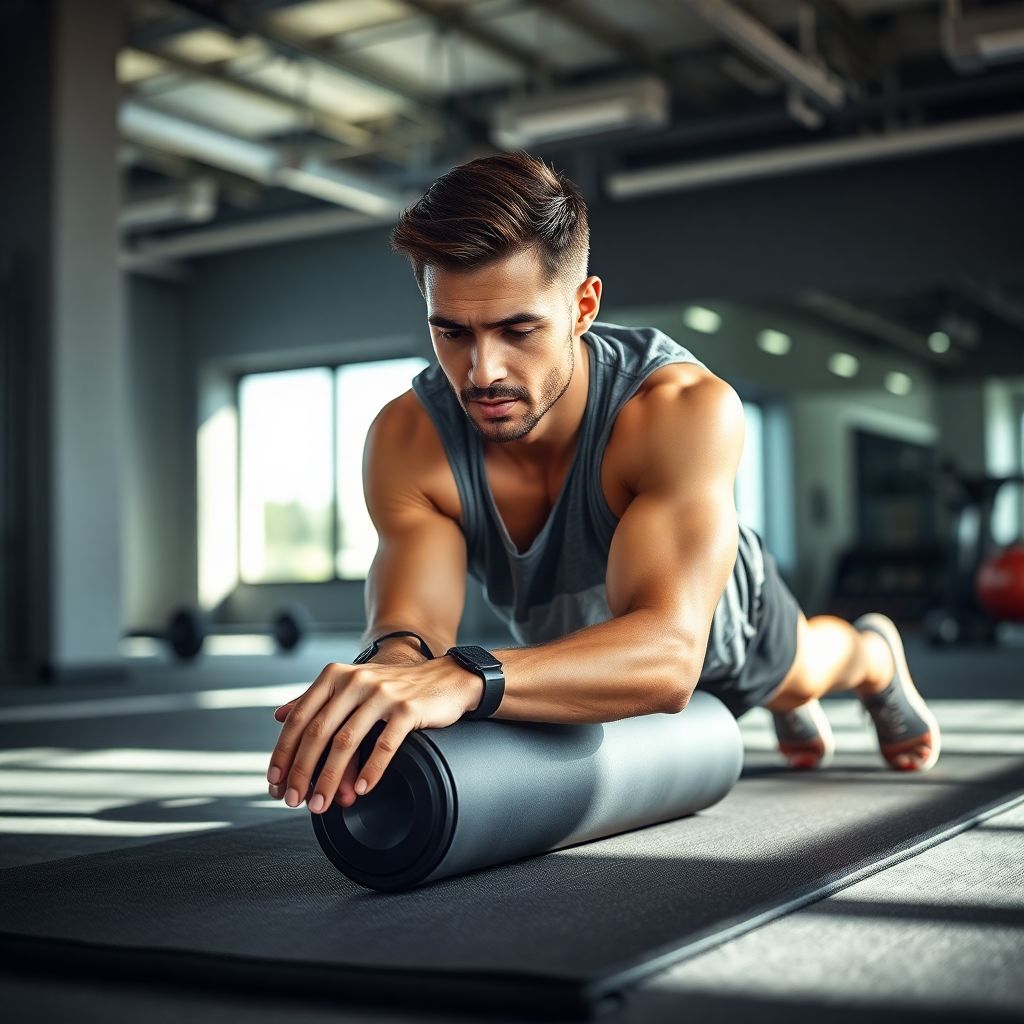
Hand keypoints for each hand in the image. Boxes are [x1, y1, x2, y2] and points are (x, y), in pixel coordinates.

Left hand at [267, 656, 482, 813]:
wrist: (445, 679)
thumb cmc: (396, 688)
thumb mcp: (353, 686)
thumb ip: (318, 700)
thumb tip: (278, 716)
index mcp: (336, 675)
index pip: (300, 718)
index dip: (284, 753)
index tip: (276, 782)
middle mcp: (355, 680)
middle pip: (318, 733)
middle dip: (302, 772)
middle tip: (294, 801)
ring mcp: (382, 693)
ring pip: (346, 742)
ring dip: (330, 779)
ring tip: (322, 804)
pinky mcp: (407, 708)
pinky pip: (384, 745)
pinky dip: (371, 771)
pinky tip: (363, 789)